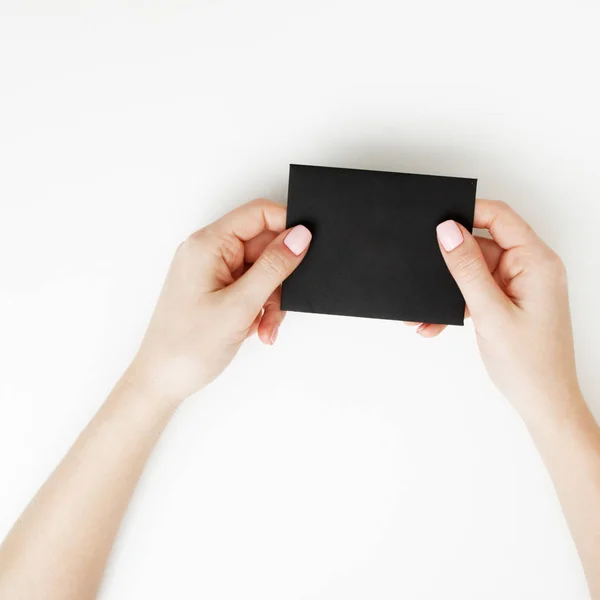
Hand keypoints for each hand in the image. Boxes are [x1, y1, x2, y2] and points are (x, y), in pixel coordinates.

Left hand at [127, 199, 311, 404]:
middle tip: (278, 305)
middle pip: (264, 247)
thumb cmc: (187, 346)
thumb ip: (273, 268)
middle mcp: (210, 253)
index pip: (257, 214)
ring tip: (266, 326)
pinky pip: (253, 289)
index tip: (307, 249)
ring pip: (263, 271)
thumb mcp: (240, 305)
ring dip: (271, 300)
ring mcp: (214, 272)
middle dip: (278, 279)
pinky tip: (259, 330)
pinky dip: (261, 308)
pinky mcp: (219, 291)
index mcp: (208, 244)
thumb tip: (300, 237)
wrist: (162, 381)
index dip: (287, 225)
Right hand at [418, 200, 581, 425]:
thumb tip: (447, 231)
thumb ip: (467, 268)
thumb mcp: (490, 312)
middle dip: (449, 262)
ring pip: (474, 271)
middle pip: (481, 244)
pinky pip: (476, 291)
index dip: (467, 212)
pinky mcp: (508, 300)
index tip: (436, 220)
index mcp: (536, 262)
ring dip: (448, 288)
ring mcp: (518, 285)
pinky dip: (456, 304)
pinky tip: (437, 321)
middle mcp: (530, 268)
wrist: (543, 402)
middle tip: (425, 273)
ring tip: (427, 311)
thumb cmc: (529, 363)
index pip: (499, 217)